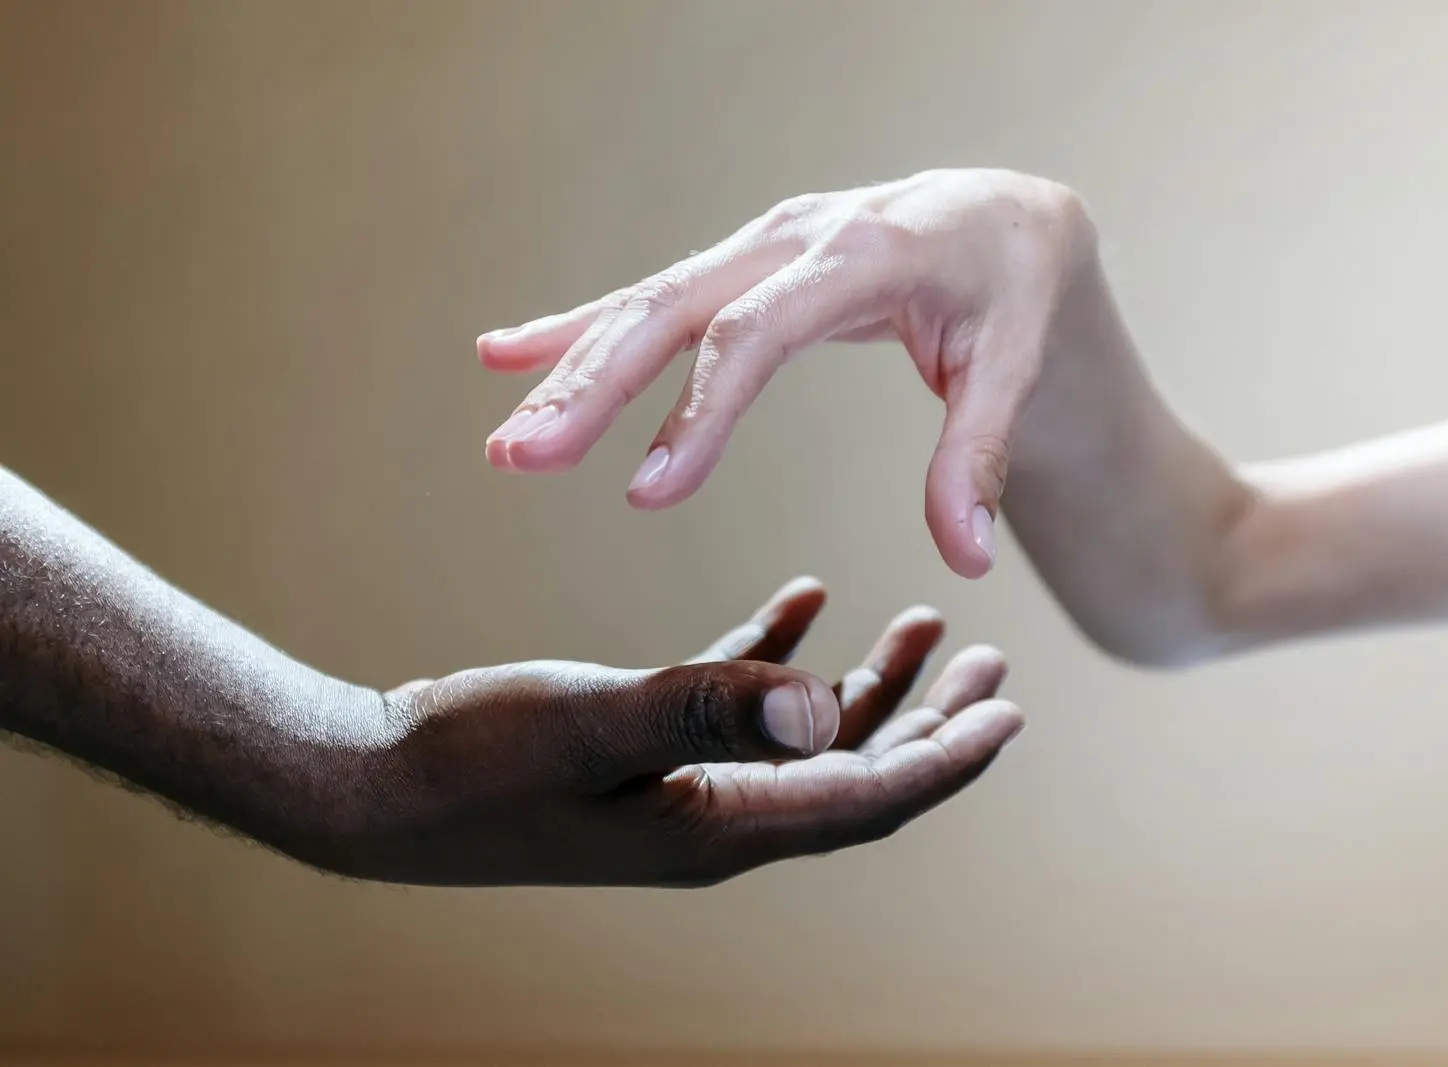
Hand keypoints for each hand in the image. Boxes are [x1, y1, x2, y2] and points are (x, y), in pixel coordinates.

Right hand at [309, 577, 1021, 886]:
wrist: (372, 787)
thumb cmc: (471, 762)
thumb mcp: (596, 725)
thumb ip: (708, 710)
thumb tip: (825, 712)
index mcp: (722, 825)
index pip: (869, 799)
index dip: (947, 757)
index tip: (1011, 711)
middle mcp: (716, 816)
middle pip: (859, 775)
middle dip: (934, 722)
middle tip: (995, 666)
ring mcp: (680, 787)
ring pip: (806, 739)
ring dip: (869, 685)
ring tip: (927, 625)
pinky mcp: (642, 752)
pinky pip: (737, 707)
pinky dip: (777, 657)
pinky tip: (804, 598)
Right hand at [480, 168, 1096, 579]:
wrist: (1003, 216)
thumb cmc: (1012, 286)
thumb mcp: (1017, 363)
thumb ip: (980, 454)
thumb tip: (965, 553)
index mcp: (863, 255)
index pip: (759, 332)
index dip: (698, 410)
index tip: (647, 492)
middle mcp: (795, 239)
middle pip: (675, 310)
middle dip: (592, 384)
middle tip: (522, 456)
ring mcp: (761, 245)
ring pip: (648, 303)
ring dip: (570, 366)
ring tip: (505, 435)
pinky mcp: (744, 262)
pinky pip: (654, 297)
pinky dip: (582, 325)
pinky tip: (509, 353)